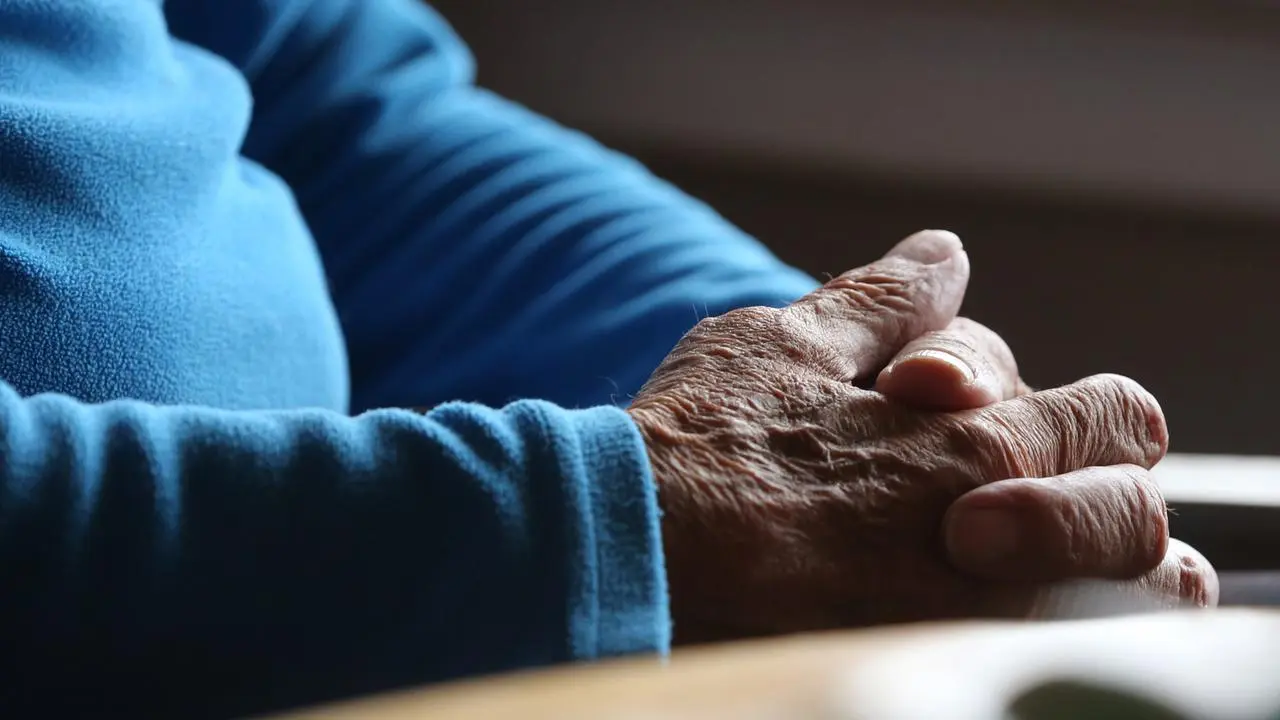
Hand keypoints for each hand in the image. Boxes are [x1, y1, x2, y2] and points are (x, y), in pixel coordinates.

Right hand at [629, 231, 1214, 644]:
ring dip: (1100, 579)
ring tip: (1038, 572)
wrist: (634, 555)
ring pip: (1119, 606)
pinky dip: (1043, 628)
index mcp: (979, 435)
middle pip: (1138, 522)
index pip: (1116, 419)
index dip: (1096, 420)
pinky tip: (982, 606)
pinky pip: (1040, 653)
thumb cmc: (700, 444)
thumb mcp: (785, 345)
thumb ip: (883, 304)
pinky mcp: (929, 660)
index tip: (1054, 431)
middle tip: (1050, 510)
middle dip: (1108, 505)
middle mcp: (1004, 531)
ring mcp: (977, 614)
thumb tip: (943, 253)